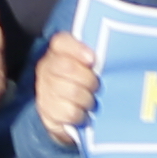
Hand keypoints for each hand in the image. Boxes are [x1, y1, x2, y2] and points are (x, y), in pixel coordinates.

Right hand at [31, 32, 100, 146]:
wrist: (63, 112)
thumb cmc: (80, 84)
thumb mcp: (86, 66)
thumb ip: (93, 58)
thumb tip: (111, 57)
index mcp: (57, 52)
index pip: (61, 42)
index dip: (77, 49)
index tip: (92, 59)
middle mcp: (47, 68)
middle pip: (68, 67)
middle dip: (89, 80)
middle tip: (95, 87)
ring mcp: (44, 90)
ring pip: (72, 92)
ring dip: (87, 99)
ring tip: (89, 101)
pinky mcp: (46, 111)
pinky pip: (70, 113)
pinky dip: (81, 116)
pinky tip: (83, 114)